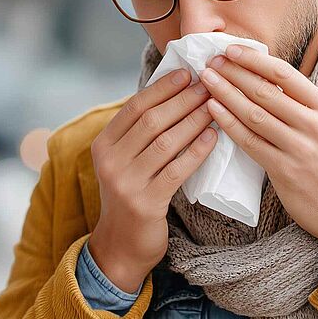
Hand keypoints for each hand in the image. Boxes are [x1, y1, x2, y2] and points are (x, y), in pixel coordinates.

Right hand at [88, 68, 218, 291]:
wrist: (121, 245)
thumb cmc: (131, 196)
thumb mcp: (123, 162)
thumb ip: (137, 134)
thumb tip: (171, 95)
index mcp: (103, 145)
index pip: (134, 107)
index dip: (162, 88)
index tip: (187, 74)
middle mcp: (109, 161)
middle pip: (151, 121)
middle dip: (183, 100)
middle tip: (209, 85)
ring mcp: (125, 182)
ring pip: (166, 142)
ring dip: (194, 121)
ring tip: (215, 106)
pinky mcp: (145, 202)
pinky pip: (177, 169)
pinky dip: (197, 150)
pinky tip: (213, 136)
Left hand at [199, 44, 317, 251]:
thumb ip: (302, 106)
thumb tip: (266, 81)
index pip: (284, 74)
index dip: (254, 59)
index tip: (231, 49)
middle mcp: (314, 123)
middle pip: (265, 90)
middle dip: (234, 72)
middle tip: (210, 61)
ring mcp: (299, 147)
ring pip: (254, 113)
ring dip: (226, 93)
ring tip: (206, 80)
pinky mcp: (285, 170)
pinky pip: (250, 141)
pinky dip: (228, 123)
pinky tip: (212, 110)